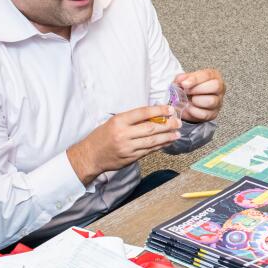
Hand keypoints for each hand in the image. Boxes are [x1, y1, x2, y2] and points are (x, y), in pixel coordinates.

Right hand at [67, 105, 181, 184]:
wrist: (90, 156)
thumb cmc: (102, 137)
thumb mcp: (113, 122)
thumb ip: (131, 119)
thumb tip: (153, 114)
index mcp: (118, 121)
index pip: (143, 113)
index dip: (159, 110)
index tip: (170, 109)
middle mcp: (123, 134)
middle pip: (151, 128)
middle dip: (167, 125)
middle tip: (178, 122)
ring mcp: (128, 147)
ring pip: (152, 141)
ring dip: (167, 137)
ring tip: (177, 133)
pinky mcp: (131, 158)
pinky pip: (149, 151)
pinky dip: (160, 146)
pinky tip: (167, 142)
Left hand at [174, 69, 223, 122]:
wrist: (189, 100)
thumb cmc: (190, 87)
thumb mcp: (186, 79)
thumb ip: (183, 78)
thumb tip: (180, 80)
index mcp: (214, 76)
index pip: (207, 75)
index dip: (195, 80)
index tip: (184, 84)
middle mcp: (219, 89)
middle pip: (215, 86)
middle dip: (197, 89)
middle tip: (186, 92)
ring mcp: (218, 102)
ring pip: (211, 101)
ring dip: (196, 101)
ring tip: (188, 100)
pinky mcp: (213, 114)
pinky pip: (205, 114)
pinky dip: (193, 111)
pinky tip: (188, 107)